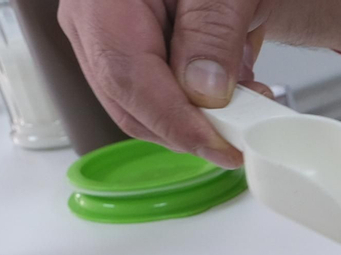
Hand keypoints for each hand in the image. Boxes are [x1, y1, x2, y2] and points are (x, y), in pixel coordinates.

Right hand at [59, 0, 270, 167]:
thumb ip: (212, 32)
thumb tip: (205, 93)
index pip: (127, 76)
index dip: (175, 122)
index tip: (221, 146)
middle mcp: (91, 22)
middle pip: (129, 104)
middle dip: (190, 129)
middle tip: (244, 133)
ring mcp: (104, 41)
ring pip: (143, 110)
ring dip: (199, 118)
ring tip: (249, 97)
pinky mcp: (127, 56)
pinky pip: (156, 97)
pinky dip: (197, 104)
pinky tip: (233, 87)